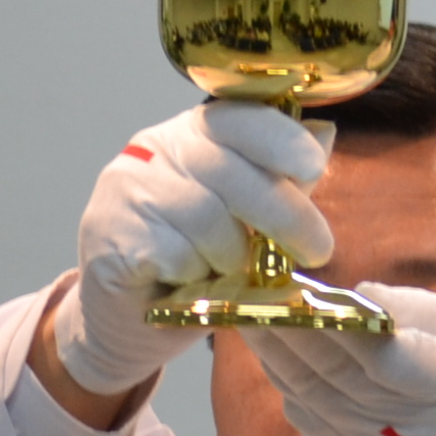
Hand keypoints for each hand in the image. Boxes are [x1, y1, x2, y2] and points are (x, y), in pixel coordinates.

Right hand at [47, 103, 336, 399]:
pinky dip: (196, 278)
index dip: (281, 138)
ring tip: (229, 275)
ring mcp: (128, 188)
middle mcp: (155, 149)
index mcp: (192, 134)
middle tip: (318, 249)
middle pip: (231, 171)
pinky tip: (188, 284)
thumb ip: (279, 179)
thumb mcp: (246, 218)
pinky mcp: (111, 233)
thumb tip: (323, 134)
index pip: (239, 117)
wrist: (125, 319)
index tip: (313, 167)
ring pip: (207, 218)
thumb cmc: (193, 264)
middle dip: (285, 213)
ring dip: (233, 257)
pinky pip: (176, 254)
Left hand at [247, 285, 435, 435]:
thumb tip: (362, 293)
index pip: (386, 356)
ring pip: (306, 390)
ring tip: (247, 309)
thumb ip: (425, 311)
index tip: (313, 291)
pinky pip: (303, 414)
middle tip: (259, 287)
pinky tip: (267, 348)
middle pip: (331, 369)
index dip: (345, 326)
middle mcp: (397, 422)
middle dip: (290, 325)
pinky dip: (283, 379)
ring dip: (272, 350)